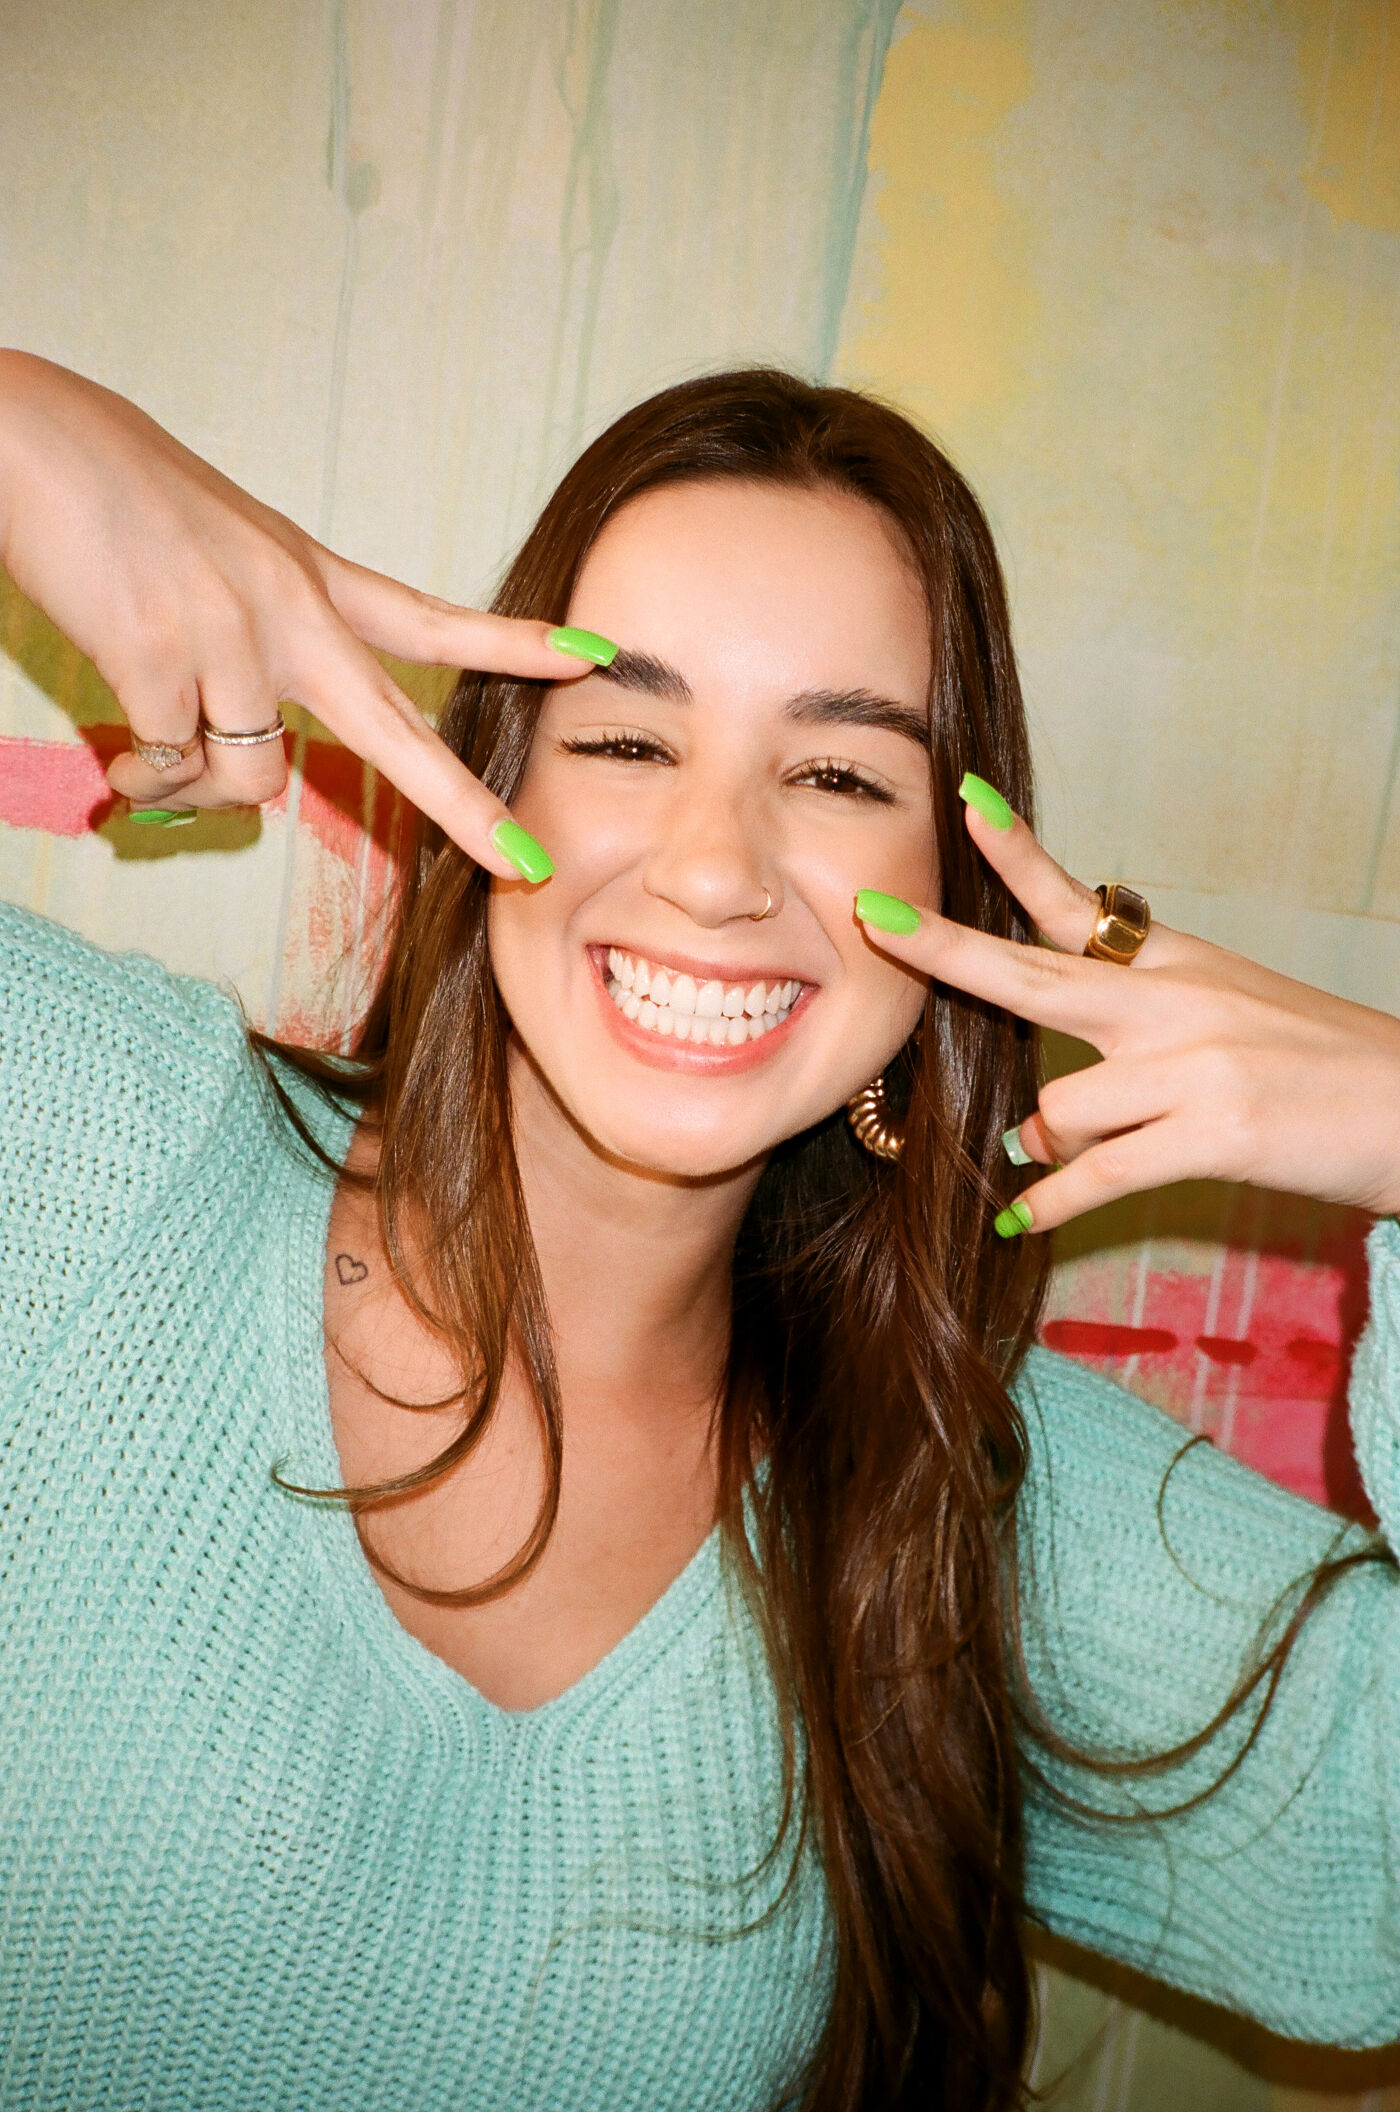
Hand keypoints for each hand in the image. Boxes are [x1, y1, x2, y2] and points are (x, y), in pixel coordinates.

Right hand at [0, 352, 606, 873]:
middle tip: (527, 863)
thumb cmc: (121, 496)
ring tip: (153, 746)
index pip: (434, 619)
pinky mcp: (162, 661)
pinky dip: (143, 772)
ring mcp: (231, 639)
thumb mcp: (225, 553)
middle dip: (465, 808)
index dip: (515, 643)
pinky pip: (172, 767)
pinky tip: (117, 741)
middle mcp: (290, 613)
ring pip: (250, 779)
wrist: (32, 438)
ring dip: (203, 785)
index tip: (594, 655)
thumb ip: (261, 641)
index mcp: (313, 578)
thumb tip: (239, 755)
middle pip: (397, 733)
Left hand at [856, 786, 1399, 1231]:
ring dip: (1045, 1143)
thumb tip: (1038, 1115)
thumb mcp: (1232, 1008)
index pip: (1076, 903)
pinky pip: (1096, 1174)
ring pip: (1060, 1106)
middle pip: (1032, 975)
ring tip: (1051, 1157)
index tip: (964, 802)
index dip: (1014, 855)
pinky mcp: (1213, 1134)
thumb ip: (1135, 1031)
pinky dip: (1052, 1201)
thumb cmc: (1320, 1066)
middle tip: (870, 920)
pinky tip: (1024, 1216)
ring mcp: (1192, 1066)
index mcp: (1176, 963)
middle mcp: (1174, 1002)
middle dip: (942, 950)